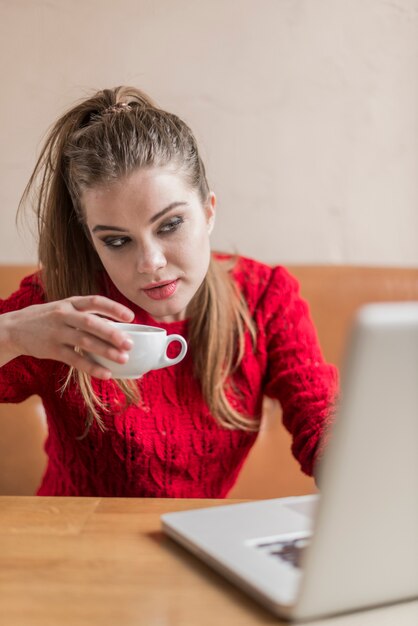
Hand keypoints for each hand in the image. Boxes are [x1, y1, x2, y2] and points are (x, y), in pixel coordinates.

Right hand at [2, 295, 134, 378]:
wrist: (15, 328)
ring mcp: (58, 333)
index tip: (131, 316)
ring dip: (106, 351)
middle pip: (92, 323)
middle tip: (129, 344)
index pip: (95, 301)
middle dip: (113, 333)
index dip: (114, 308)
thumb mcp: (64, 308)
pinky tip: (106, 373)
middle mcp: (64, 315)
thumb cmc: (48, 318)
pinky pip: (75, 360)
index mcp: (71, 302)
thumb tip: (116, 326)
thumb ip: (86, 314)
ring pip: (85, 342)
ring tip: (123, 359)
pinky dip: (92, 367)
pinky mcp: (52, 350)